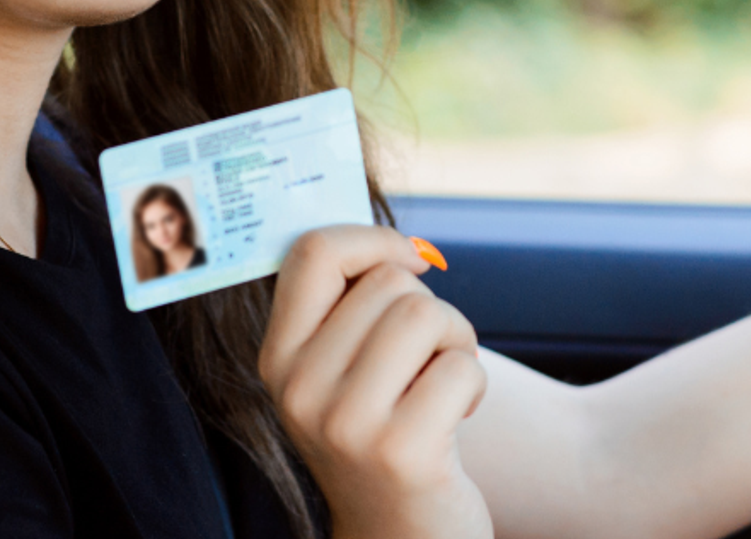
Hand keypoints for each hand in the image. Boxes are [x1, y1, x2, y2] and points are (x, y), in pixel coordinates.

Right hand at [258, 225, 492, 538]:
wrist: (400, 536)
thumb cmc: (386, 431)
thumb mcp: (342, 371)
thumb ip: (349, 306)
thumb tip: (402, 242)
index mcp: (278, 358)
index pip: (313, 252)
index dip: (374, 240)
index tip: (409, 261)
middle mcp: (299, 390)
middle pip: (389, 281)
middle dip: (430, 308)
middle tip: (425, 360)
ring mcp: (345, 424)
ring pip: (426, 314)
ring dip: (455, 340)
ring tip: (441, 383)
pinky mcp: (401, 450)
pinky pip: (460, 365)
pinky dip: (472, 384)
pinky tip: (454, 419)